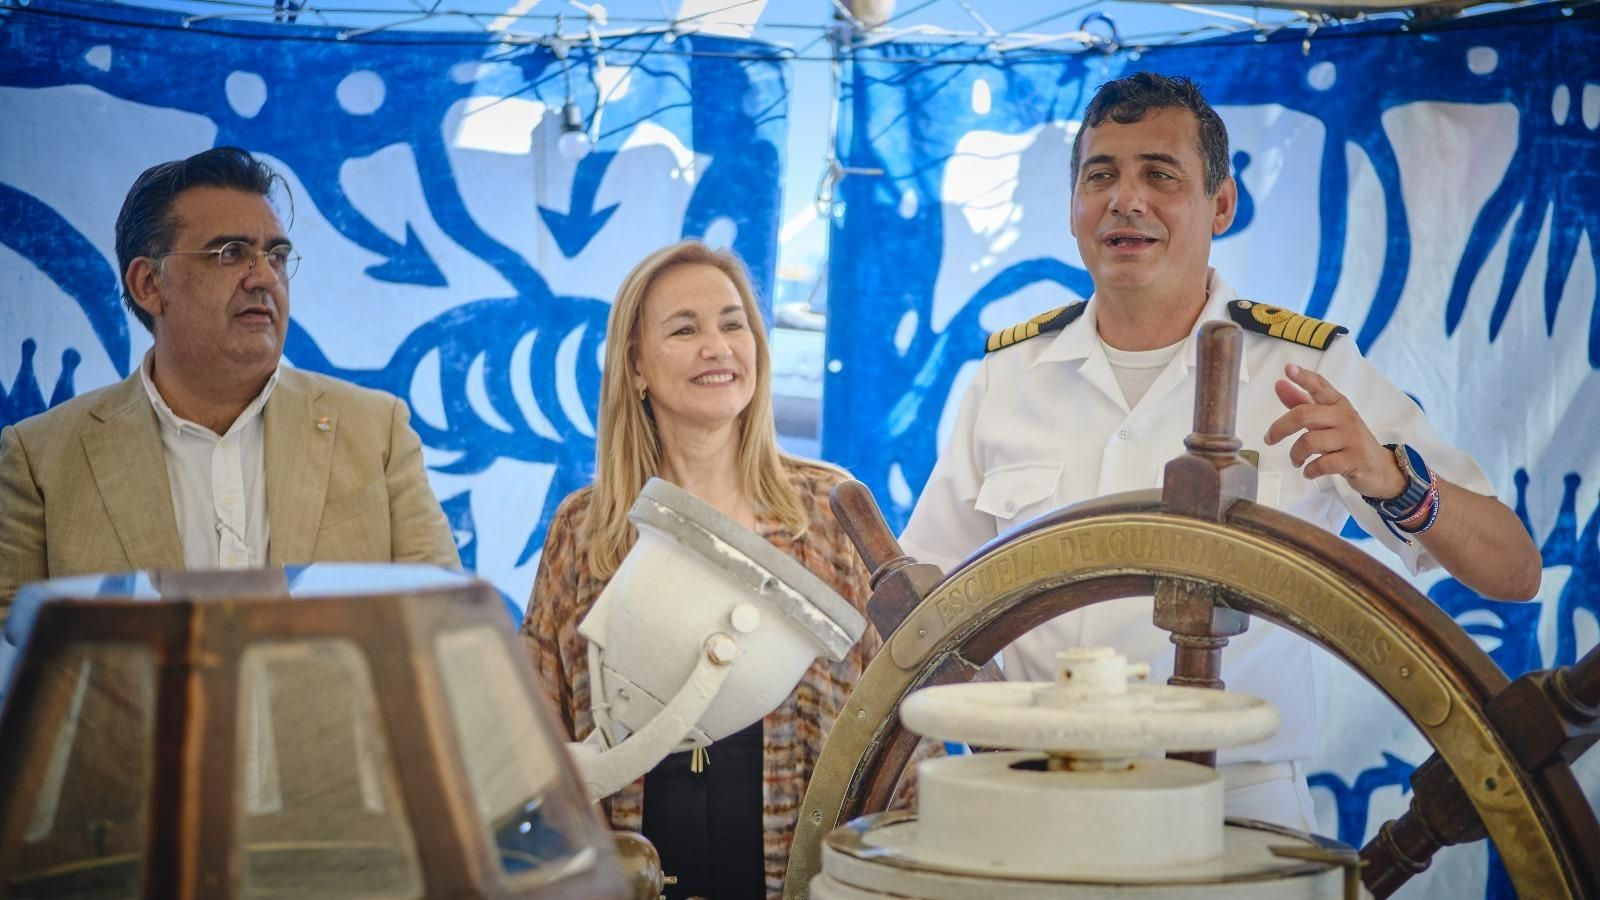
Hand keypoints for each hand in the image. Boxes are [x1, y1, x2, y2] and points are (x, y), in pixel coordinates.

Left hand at [1264, 363, 1405, 498]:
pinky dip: (1309, 470)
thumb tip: (1279, 384)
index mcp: (1337, 403)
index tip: (1288, 369)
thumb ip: (1301, 403)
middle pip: (1304, 415)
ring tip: (1296, 460)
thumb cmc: (1346, 440)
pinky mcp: (1353, 459)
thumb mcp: (1326, 419)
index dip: (1304, 377)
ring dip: (1295, 454)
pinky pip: (1322, 464)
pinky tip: (1308, 471)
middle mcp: (1344, 416)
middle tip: (1269, 439)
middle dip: (1280, 428)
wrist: (1378, 467)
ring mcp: (1350, 438)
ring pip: (1310, 441)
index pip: (1320, 386)